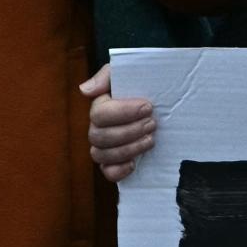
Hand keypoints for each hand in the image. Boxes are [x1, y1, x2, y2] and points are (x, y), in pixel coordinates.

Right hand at [82, 65, 157, 183]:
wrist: (162, 101)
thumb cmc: (141, 86)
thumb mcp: (125, 73)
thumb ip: (106, 77)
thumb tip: (85, 91)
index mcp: (99, 107)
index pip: (99, 114)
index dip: (123, 113)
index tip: (147, 107)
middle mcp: (98, 129)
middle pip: (99, 137)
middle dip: (129, 131)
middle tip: (152, 124)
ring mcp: (106, 147)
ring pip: (102, 155)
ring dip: (128, 149)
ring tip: (151, 140)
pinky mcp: (116, 163)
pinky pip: (108, 172)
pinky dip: (118, 171)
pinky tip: (134, 164)